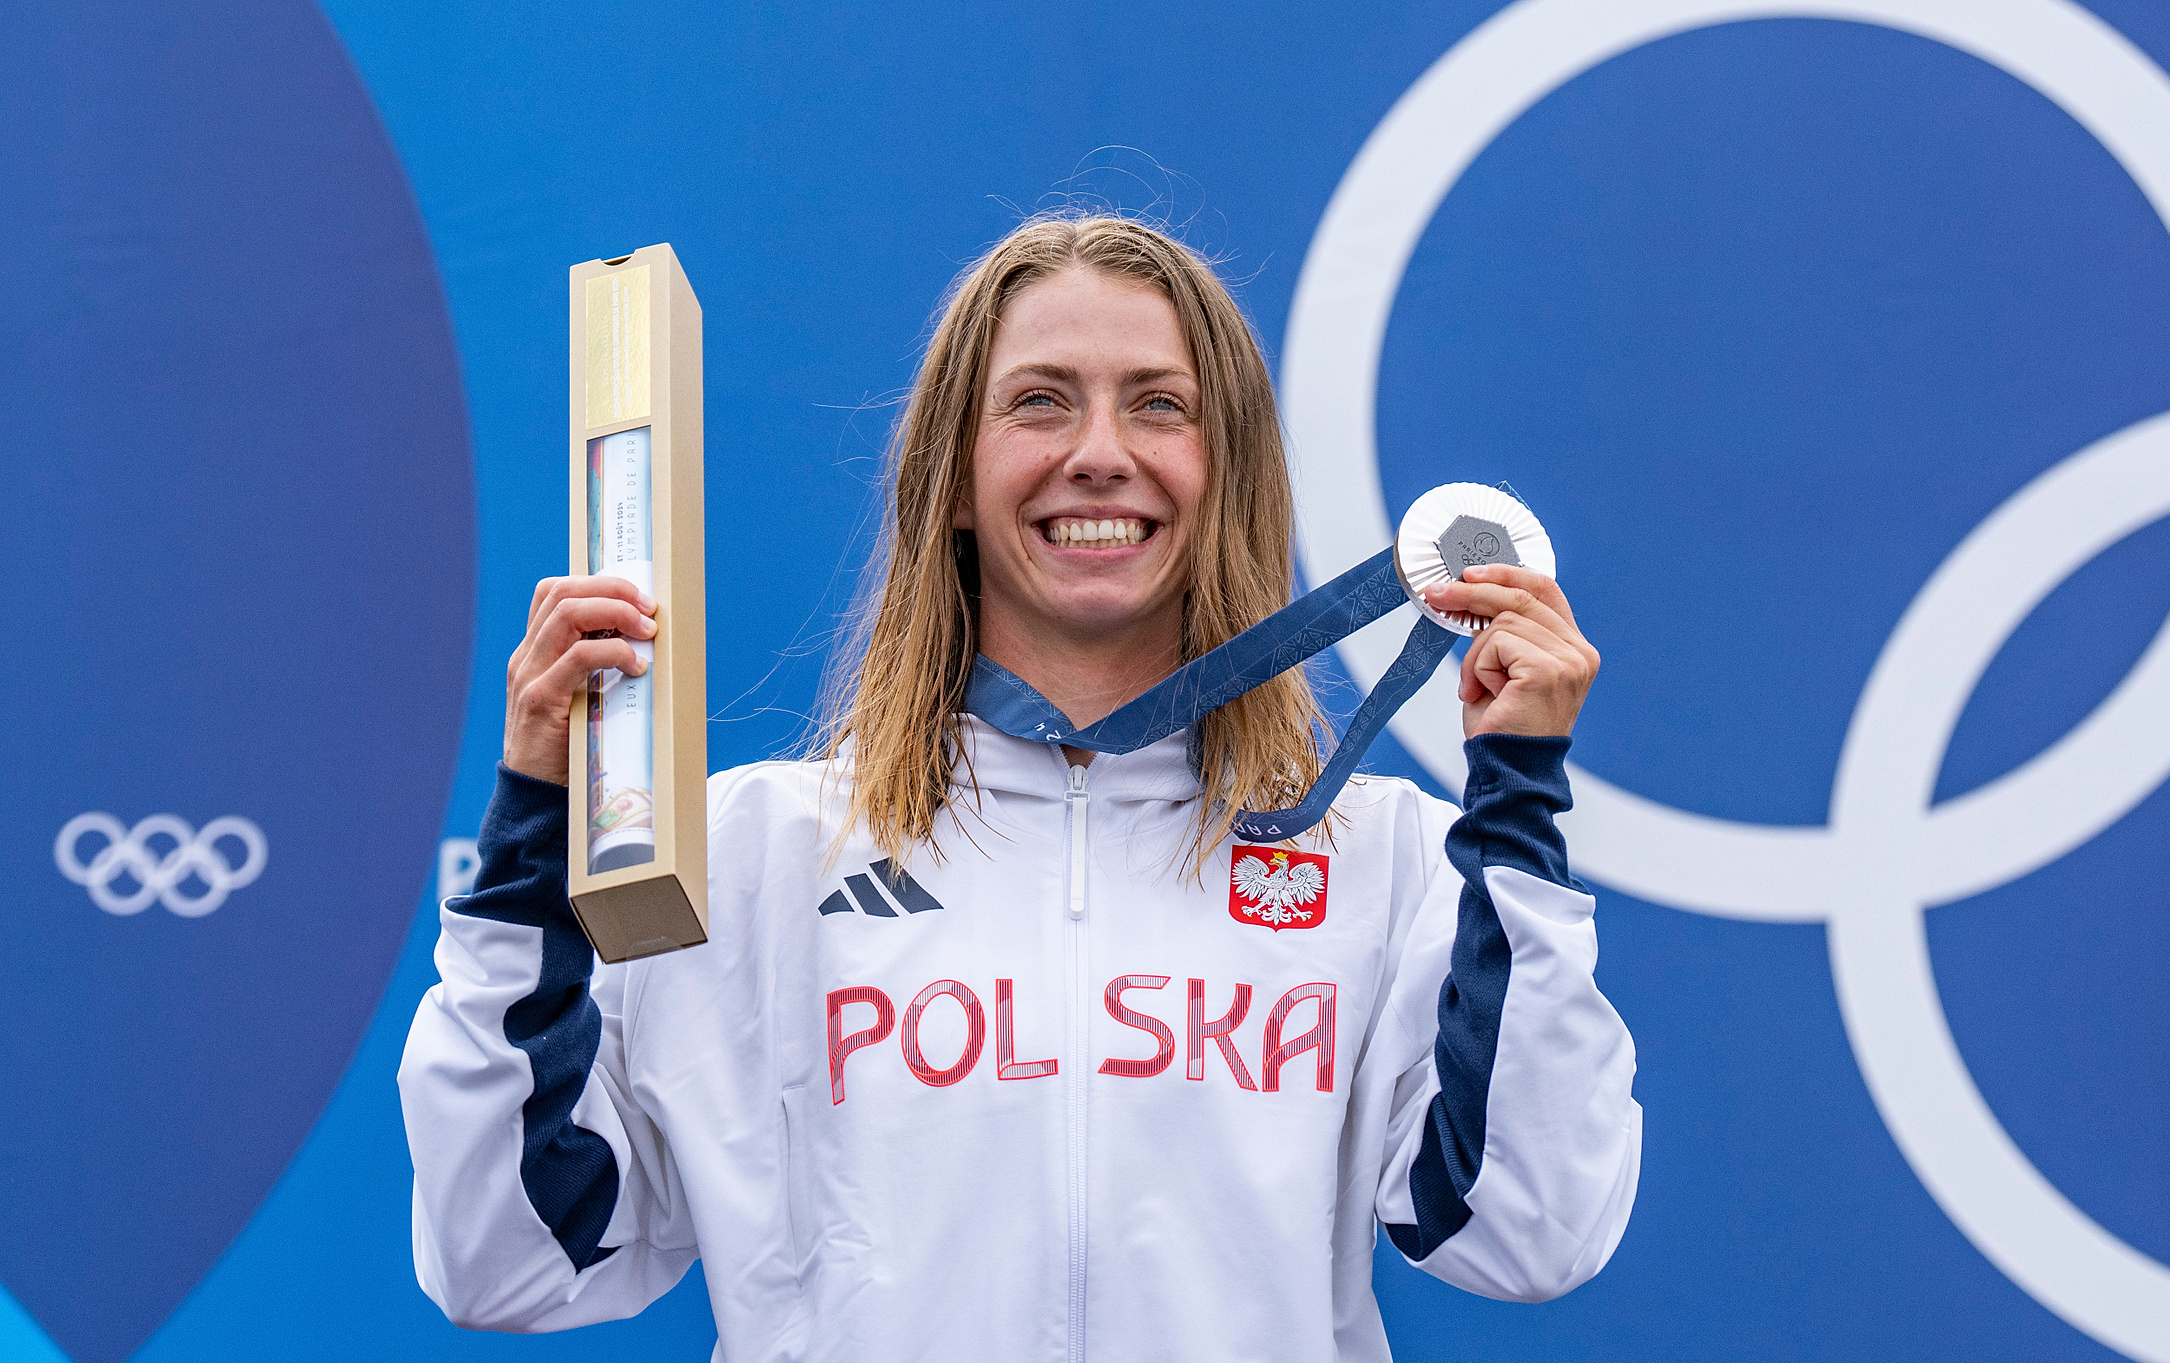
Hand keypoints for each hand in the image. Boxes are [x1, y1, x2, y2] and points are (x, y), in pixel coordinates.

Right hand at [503, 576, 655, 783]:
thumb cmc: (567, 747)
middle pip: (562, 592)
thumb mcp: (578, 699)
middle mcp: (526, 657)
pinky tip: (636, 667)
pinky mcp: (540, 700)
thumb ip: (596, 671)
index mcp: (533, 652)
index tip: (637, 597)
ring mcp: (528, 676)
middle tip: (648, 609)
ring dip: (616, 612)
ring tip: (647, 630)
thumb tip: (646, 645)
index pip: (554, 592)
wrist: (533, 796)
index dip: (598, 583)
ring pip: (567, 614)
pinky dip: (613, 653)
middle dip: (612, 590)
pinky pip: (578, 658)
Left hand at [1420, 565, 1598, 738]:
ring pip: (1502, 622)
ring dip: (1475, 655)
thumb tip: (1472, 593)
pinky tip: (1485, 693)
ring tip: (1478, 687)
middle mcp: (1580, 653)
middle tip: (1436, 594)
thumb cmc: (1503, 726)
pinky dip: (1478, 666)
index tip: (1471, 574)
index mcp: (1574, 649)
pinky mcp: (1548, 671)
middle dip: (1472, 593)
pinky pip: (1495, 643)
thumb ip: (1505, 632)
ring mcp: (1568, 661)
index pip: (1546, 591)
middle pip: (1521, 597)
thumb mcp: (1505, 668)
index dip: (1507, 574)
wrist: (1506, 769)